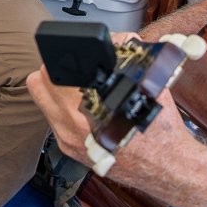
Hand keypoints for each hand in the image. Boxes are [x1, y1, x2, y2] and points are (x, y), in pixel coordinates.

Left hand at [27, 63, 195, 183]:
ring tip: (75, 86)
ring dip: (54, 91)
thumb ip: (128, 55)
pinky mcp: (69, 151)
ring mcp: (67, 142)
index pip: (51, 72)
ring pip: (42, 102)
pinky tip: (82, 107)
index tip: (69, 54)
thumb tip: (114, 38)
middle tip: (71, 68)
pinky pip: (52, 121)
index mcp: (88, 108)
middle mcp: (71, 128)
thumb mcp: (148, 83)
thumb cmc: (160, 127)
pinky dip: (61, 110)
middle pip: (38, 84)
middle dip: (53, 71)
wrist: (168, 168)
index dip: (61, 58)